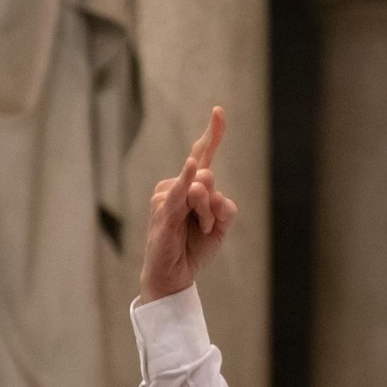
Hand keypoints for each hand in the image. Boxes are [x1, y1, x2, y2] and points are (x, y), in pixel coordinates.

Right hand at [140, 106, 236, 301]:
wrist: (174, 275)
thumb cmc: (194, 247)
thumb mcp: (220, 228)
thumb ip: (224, 207)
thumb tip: (210, 187)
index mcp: (192, 186)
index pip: (203, 155)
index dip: (213, 133)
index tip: (219, 110)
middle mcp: (177, 186)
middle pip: (207, 176)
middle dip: (215, 205)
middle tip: (206, 227)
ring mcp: (166, 196)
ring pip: (200, 190)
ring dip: (206, 216)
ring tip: (198, 231)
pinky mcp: (162, 212)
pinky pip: (179, 195)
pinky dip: (187, 186)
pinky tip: (190, 166)